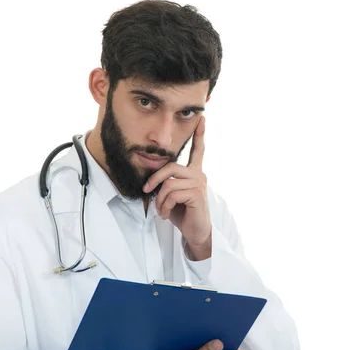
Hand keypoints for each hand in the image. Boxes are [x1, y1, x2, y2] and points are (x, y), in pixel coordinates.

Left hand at [143, 116, 211, 259]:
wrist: (195, 232)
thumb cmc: (183, 213)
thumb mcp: (172, 195)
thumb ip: (167, 183)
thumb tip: (152, 179)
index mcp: (194, 172)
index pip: (198, 150)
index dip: (200, 134)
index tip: (202, 118)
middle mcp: (199, 175)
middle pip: (170, 167)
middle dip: (154, 179)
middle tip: (147, 191)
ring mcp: (199, 184)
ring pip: (168, 184)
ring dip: (159, 200)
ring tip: (162, 210)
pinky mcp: (197, 195)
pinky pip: (172, 195)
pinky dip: (165, 207)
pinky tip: (167, 214)